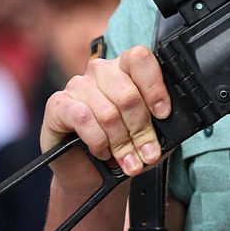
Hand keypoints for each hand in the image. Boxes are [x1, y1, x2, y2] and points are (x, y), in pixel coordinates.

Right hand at [39, 46, 171, 188]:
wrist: (88, 171)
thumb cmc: (120, 147)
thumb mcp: (149, 136)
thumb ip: (161, 126)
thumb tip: (170, 124)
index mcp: (125, 70)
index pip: (140, 58)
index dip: (154, 87)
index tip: (162, 114)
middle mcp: (101, 71)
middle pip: (128, 94)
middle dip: (141, 131)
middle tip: (146, 153)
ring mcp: (77, 85)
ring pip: (108, 112)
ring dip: (121, 142)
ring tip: (126, 159)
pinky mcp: (58, 104)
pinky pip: (83, 119)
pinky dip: (97, 141)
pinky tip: (101, 151)